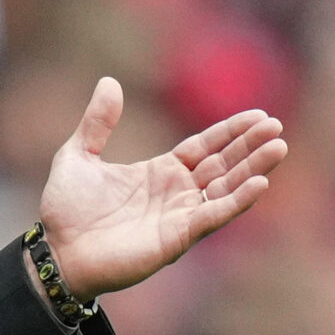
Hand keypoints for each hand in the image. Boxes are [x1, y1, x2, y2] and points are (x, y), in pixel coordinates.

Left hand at [39, 77, 285, 299]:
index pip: (205, 147)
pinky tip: (259, 184)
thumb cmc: (65, 211)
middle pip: (223, 164)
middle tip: (276, 127)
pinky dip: (236, 201)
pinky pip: (213, 217)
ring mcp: (180, 216)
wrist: (56, 253)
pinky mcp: (177, 238)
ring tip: (278, 148)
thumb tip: (109, 82)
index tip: (259, 115)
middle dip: (250, 146)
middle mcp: (176, 193)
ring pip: (226, 188)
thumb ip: (97, 122)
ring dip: (253, 170)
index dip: (231, 131)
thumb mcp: (77, 156)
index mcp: (159, 172)